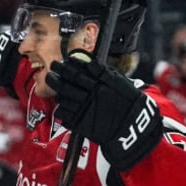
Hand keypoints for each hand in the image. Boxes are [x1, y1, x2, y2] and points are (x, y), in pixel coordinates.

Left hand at [46, 55, 161, 170]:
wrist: (132, 125)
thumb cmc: (128, 101)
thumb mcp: (119, 81)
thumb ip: (103, 72)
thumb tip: (88, 62)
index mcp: (100, 83)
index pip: (78, 70)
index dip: (68, 65)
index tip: (64, 60)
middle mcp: (90, 94)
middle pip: (66, 82)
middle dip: (57, 73)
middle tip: (53, 66)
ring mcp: (84, 109)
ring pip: (63, 97)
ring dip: (58, 90)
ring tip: (56, 86)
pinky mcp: (81, 123)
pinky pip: (64, 114)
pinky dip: (61, 108)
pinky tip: (62, 104)